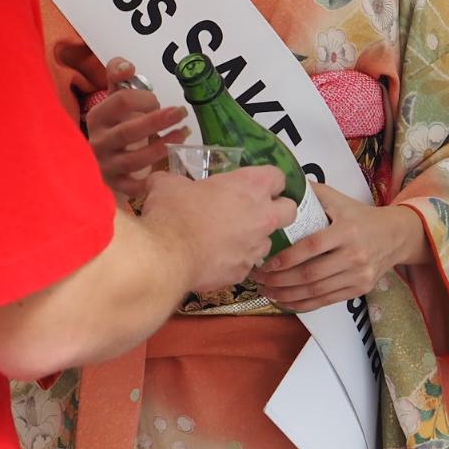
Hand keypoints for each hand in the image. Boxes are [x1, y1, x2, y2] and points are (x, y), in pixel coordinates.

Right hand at [86, 59, 188, 201]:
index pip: (121, 102)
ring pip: (135, 160)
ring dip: (162, 147)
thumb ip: (118, 74)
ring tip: (183, 134)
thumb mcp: (113, 96)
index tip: (157, 101)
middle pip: (129, 131)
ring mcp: (105, 165)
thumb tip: (127, 67)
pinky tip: (170, 173)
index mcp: (97, 116)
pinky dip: (151, 182)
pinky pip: (133, 186)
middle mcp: (98, 141)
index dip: (144, 99)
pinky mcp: (114, 184)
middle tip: (181, 113)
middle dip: (159, 121)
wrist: (97, 155)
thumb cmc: (113, 122)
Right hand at [142, 168, 295, 295]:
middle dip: (279, 210)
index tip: (257, 185)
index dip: (269, 180)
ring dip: (254, 238)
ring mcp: (256, 246)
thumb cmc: (174, 213)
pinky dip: (235, 260)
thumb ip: (173, 180)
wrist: (168, 256)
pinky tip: (216, 258)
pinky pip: (246, 264)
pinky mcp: (244, 271)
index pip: (278, 176)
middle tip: (256, 211)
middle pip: (290, 210)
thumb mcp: (168, 185)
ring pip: (268, 241)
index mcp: (250, 186)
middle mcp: (262, 215)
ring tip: (230, 238)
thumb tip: (158, 180)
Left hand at [251, 185, 432, 312]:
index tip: (266, 263)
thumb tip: (282, 186)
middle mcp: (354, 255)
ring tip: (266, 291)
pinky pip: (326, 301)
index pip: (311, 247)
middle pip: (311, 274)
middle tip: (258, 279)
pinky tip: (285, 301)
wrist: (395, 236)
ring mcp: (358, 275)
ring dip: (287, 295)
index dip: (286, 258)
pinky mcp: (359, 289)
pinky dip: (303, 304)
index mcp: (347, 230)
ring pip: (316, 291)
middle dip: (280, 280)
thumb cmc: (360, 216)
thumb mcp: (340, 200)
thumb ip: (313, 194)